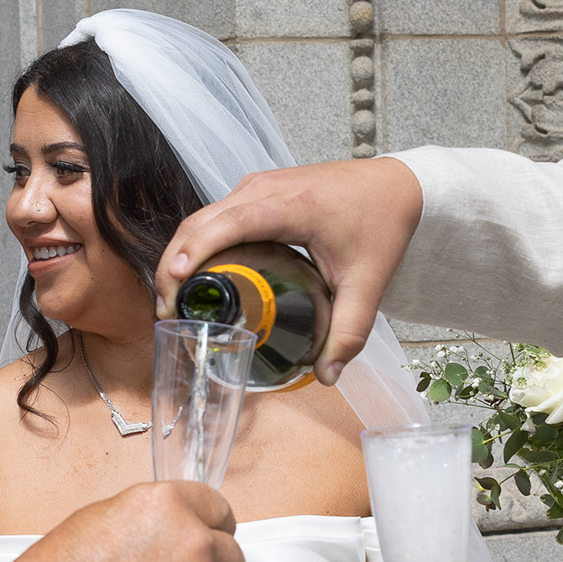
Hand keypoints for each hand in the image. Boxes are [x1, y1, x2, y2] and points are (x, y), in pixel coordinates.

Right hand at [156, 156, 421, 384]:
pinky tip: (197, 278)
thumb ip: (349, 331)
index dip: (197, 249)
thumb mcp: (368, 282)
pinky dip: (197, 244)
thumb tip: (326, 376)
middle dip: (174, 264)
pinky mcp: (255, 192)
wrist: (395, 185)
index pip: (229, 223)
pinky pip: (214, 216)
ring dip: (181, 255)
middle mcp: (264, 189)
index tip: (176, 282)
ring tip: (174, 300)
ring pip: (201, 217)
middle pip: (200, 222)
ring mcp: (255, 186)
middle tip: (168, 311)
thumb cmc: (380, 222)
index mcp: (289, 205)